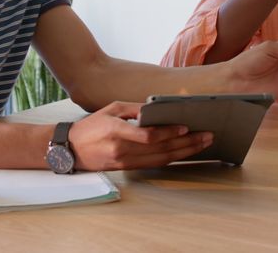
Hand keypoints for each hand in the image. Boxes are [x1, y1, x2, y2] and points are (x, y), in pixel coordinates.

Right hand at [67, 101, 212, 170]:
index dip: (169, 133)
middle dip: (187, 143)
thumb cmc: (91, 126)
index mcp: (117, 131)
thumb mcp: (111, 108)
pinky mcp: (126, 169)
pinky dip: (172, 159)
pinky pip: (154, 164)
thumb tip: (158, 109)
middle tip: (207, 136)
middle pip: (161, 149)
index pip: (148, 135)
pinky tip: (184, 153)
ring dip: (184, 153)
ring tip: (202, 145)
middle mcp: (122, 149)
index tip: (186, 127)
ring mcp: (125, 162)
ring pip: (161, 159)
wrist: (70, 149)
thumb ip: (135, 109)